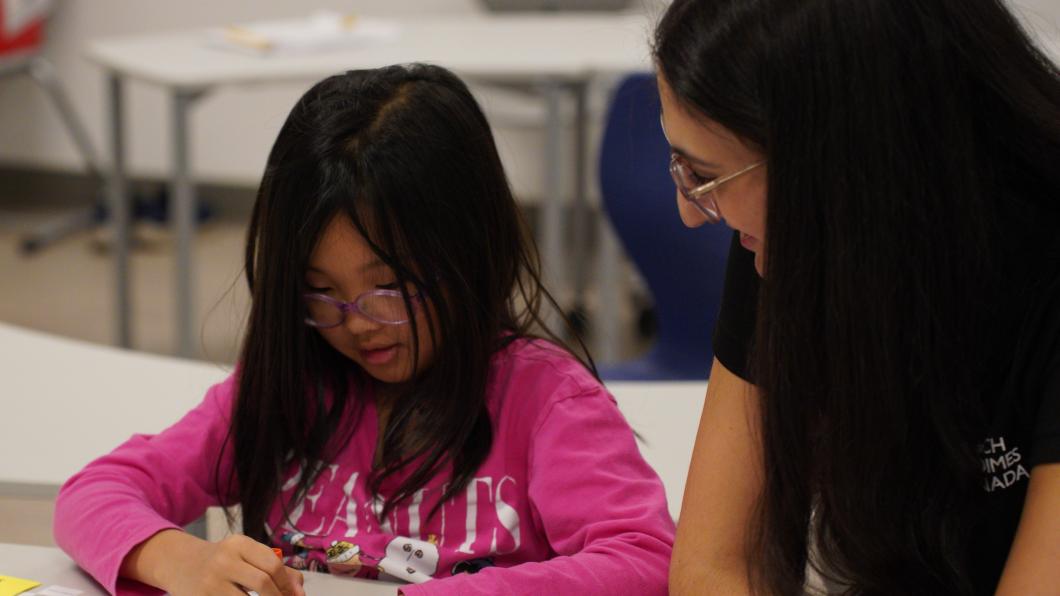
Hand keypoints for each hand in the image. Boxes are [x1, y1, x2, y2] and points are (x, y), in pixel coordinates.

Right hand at [123, 531, 304, 595]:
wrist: (180, 564)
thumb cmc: (223, 562)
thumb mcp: (246, 556)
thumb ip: (275, 568)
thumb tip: (299, 591)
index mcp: (238, 544)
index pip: (273, 564)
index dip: (288, 584)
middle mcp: (223, 560)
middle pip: (262, 582)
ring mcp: (209, 582)